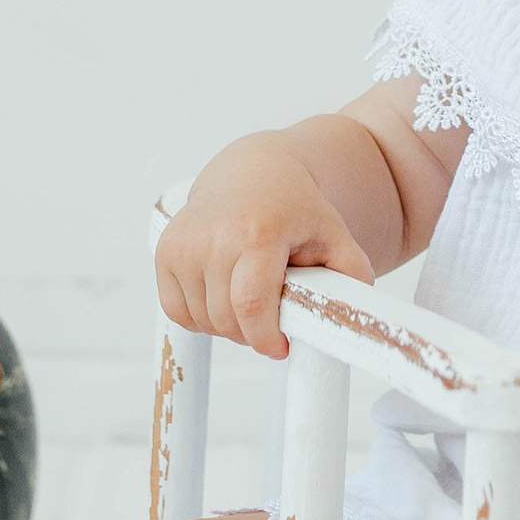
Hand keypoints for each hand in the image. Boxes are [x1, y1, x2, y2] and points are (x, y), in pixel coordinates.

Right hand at [153, 134, 375, 361]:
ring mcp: (185, 243)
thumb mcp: (333, 233)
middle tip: (271, 322)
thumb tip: (354, 314)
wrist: (252, 171)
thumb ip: (351, 273)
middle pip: (227, 319)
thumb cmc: (295, 206)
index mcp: (259, 231)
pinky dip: (199, 317)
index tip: (281, 348)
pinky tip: (222, 298)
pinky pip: (177, 310)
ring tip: (249, 301)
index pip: (252, 305)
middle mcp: (215, 235)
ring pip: (202, 320)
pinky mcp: (166, 250)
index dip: (266, 338)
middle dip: (252, 334)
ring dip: (226, 326)